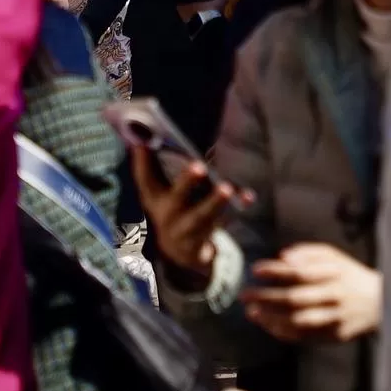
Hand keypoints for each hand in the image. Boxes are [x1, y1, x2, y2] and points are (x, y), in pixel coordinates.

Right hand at [130, 146, 238, 284]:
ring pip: (202, 215)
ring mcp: (186, 231)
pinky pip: (223, 223)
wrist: (178, 254)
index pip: (145, 178)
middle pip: (177, 197)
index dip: (142, 162)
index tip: (142, 143)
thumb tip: (151, 136)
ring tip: (227, 187)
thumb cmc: (172, 208)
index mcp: (155, 199)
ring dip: (215, 201)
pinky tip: (247, 197)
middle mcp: (168, 215)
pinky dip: (236, 209)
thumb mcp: (159, 192)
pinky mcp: (205, 242)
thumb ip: (154, 167)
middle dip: (187, 181)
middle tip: (199, 166)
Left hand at [240, 242, 381, 342]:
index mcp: (332, 273)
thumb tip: (282, 256)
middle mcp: (332, 296)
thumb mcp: (334, 256)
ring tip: (251, 313)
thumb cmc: (350, 275)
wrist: (381, 304)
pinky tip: (269, 327)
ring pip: (298, 321)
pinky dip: (285, 333)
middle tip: (244, 295)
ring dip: (272, 318)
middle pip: (295, 298)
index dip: (275, 271)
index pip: (299, 272)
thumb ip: (308, 253)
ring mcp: (333, 318)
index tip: (255, 269)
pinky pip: (306, 337)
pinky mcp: (334, 336)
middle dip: (266, 297)